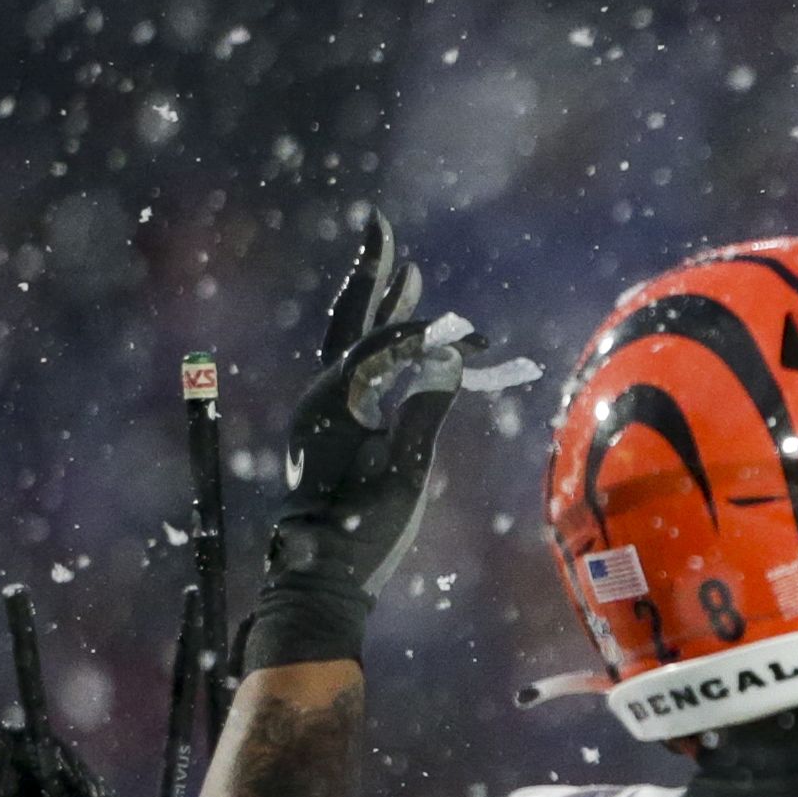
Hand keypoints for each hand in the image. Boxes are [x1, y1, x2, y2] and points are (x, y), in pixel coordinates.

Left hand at [243, 216, 533, 670]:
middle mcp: (324, 393)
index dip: (426, 332)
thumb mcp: (406, 472)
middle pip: (351, 320)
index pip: (382, 344)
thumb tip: (449, 361)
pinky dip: (382, 342)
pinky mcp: (339, 423)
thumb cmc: (364, 527)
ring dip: (378, 304)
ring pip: (354, 340)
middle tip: (380, 227)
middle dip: (370, 274)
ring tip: (401, 268)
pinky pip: (361, 367)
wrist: (324, 570)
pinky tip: (402, 329)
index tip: (474, 337)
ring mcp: (328, 407)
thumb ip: (427, 411)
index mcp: (334, 399)